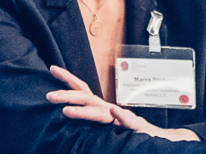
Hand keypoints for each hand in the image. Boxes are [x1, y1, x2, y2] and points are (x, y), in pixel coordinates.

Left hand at [46, 66, 199, 141]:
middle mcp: (108, 108)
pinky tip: (114, 112)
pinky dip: (121, 116)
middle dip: (67, 95)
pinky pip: (128, 121)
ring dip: (84, 111)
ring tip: (67, 111)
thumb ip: (91, 115)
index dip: (68, 79)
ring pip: (100, 113)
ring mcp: (120, 117)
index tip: (52, 68)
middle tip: (49, 96)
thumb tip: (68, 109)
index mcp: (100, 106)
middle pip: (86, 98)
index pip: (82, 90)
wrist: (155, 137)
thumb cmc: (128, 128)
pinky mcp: (135, 126)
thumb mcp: (105, 121)